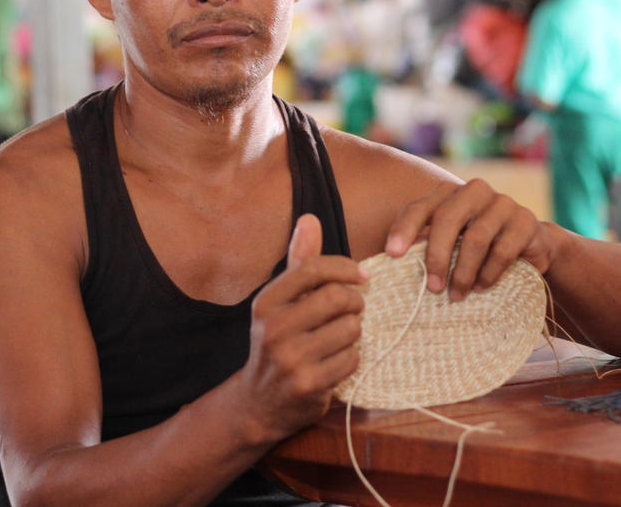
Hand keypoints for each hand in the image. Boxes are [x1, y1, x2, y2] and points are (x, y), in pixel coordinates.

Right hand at [238, 214, 365, 442]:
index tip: (361, 276)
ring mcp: (290, 358)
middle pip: (338, 298)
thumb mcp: (281, 301)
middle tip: (355, 308)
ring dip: (355, 331)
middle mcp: (274, 328)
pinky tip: (337, 360)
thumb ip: (299, 261)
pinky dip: (352, 357)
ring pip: (350, 329)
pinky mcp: (309, 384)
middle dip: (355, 301)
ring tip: (342, 335)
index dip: (345, 268)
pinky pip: (351, 359)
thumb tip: (309, 219)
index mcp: (266, 302)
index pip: (313, 269)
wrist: (259, 402)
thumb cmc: (278, 340)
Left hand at [384, 180, 552, 300]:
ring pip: (476, 237)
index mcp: (449, 192)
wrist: (529, 244)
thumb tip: (389, 258)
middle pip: (447, 219)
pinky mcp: (525, 221)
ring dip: (463, 271)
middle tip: (432, 287)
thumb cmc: (477, 246)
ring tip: (456, 295)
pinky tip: (481, 287)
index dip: (404, 229)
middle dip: (436, 256)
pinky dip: (489, 273)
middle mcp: (475, 191)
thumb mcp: (450, 241)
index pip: (421, 207)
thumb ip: (426, 242)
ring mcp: (502, 203)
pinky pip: (503, 249)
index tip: (392, 254)